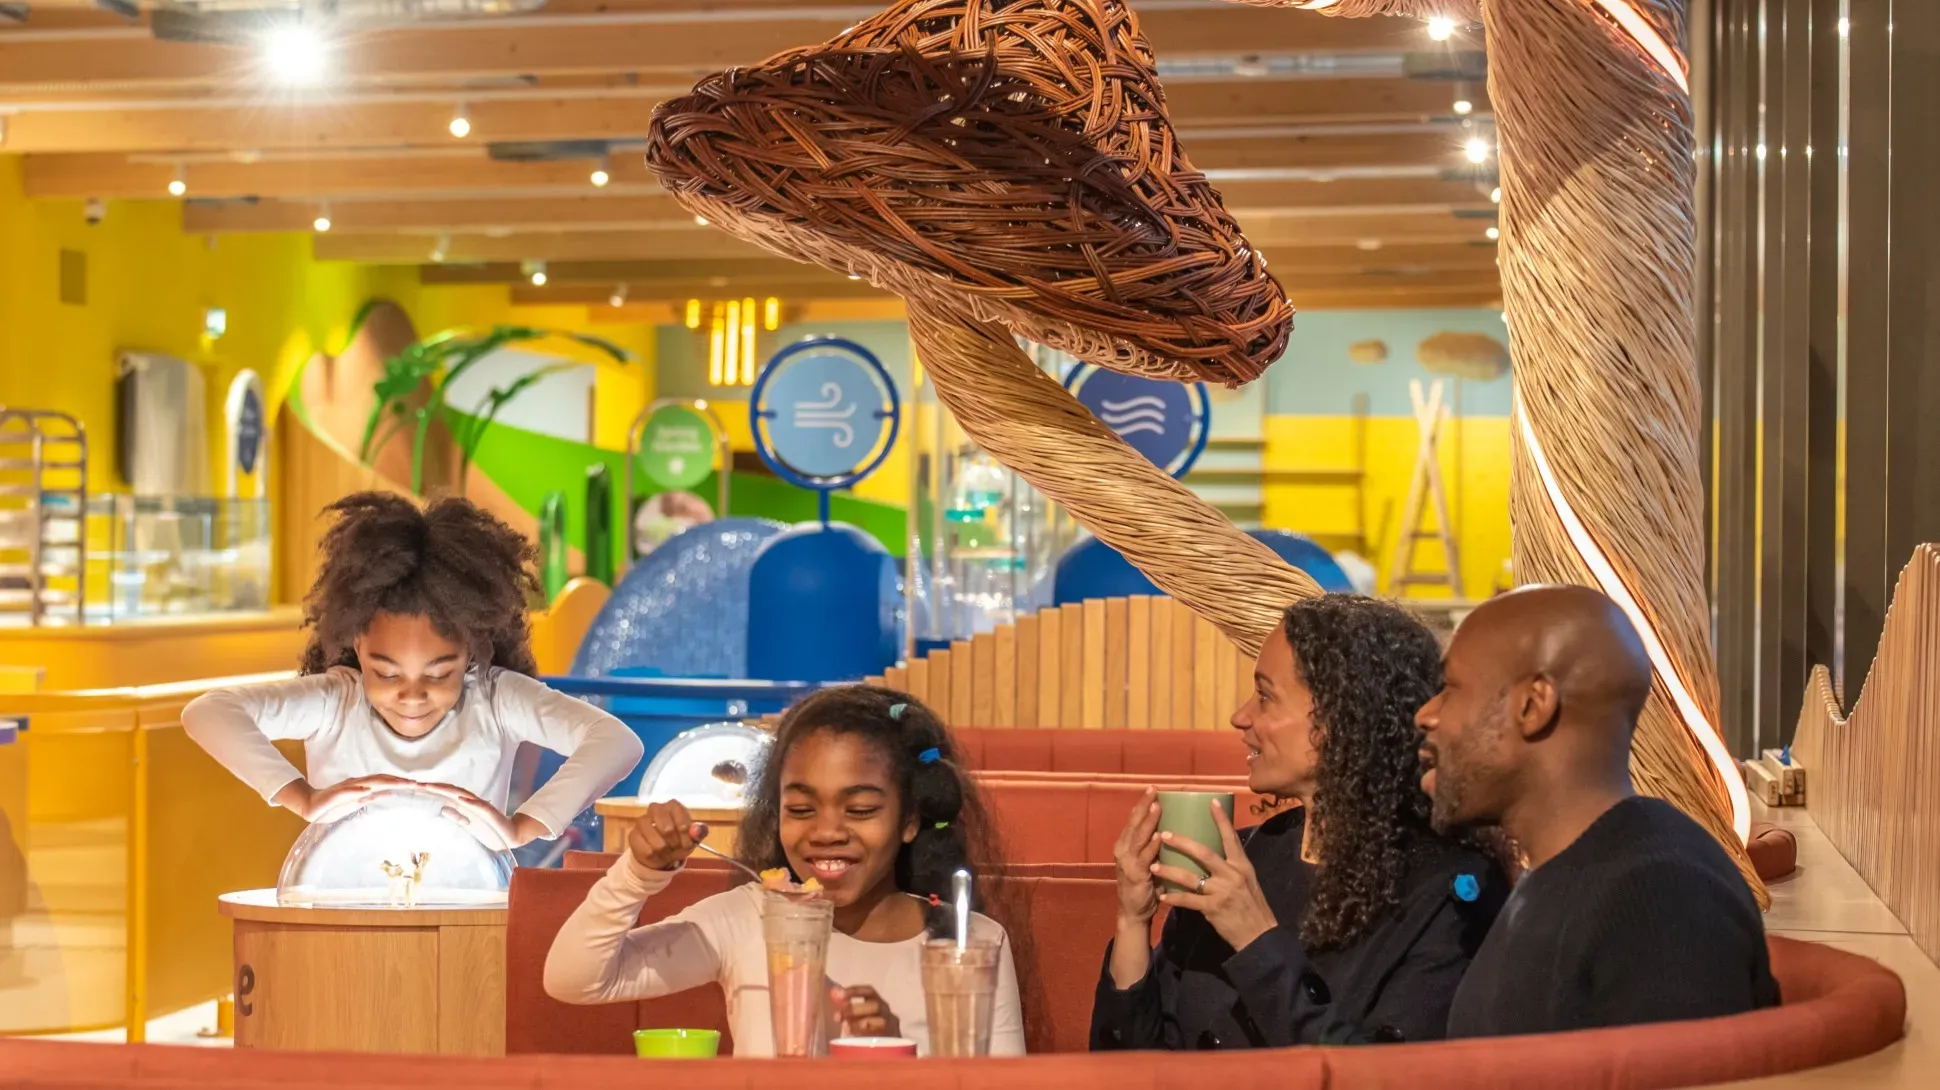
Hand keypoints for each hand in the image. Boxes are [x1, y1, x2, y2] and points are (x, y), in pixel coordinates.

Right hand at [281, 774, 418, 822]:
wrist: (311, 806)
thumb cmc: (335, 805)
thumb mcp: (357, 802)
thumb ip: (371, 797)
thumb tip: (388, 793)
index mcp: (363, 787)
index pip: (385, 783)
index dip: (401, 783)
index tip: (418, 785)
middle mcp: (357, 784)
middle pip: (380, 780)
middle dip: (398, 781)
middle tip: (415, 783)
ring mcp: (346, 788)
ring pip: (366, 783)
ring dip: (383, 782)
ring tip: (398, 783)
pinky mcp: (334, 795)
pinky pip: (346, 792)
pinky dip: (356, 790)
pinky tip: (366, 790)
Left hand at [418, 782, 530, 850]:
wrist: (509, 836)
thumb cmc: (488, 831)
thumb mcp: (468, 825)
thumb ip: (456, 817)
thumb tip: (443, 809)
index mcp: (464, 806)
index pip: (444, 795)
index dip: (430, 791)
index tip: (414, 789)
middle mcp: (471, 802)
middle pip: (450, 792)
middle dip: (433, 787)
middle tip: (416, 784)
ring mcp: (480, 806)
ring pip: (461, 794)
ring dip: (446, 790)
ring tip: (431, 786)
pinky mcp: (490, 813)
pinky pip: (479, 806)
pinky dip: (469, 801)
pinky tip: (459, 798)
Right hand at [627, 800, 699, 870]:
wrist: (662, 853)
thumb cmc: (679, 841)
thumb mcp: (693, 838)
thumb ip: (699, 832)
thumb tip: (697, 831)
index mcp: (673, 806)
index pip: (680, 815)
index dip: (685, 831)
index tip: (687, 842)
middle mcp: (655, 808)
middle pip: (667, 829)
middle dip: (675, 843)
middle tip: (676, 847)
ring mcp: (642, 821)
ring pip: (657, 843)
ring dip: (665, 852)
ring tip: (667, 851)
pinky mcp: (633, 835)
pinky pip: (647, 851)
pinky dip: (656, 857)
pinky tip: (657, 855)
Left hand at [831, 984, 900, 1039]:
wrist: (882, 1050)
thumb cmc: (863, 1030)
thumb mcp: (853, 1017)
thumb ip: (845, 1005)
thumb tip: (833, 992)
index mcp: (877, 1002)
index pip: (869, 991)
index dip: (854, 991)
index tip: (839, 994)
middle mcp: (886, 1012)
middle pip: (874, 1006)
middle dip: (854, 1009)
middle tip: (837, 1017)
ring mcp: (892, 1026)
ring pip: (880, 1021)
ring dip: (861, 1024)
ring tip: (846, 1028)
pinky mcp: (894, 1040)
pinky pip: (883, 1036)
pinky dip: (869, 1036)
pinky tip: (857, 1038)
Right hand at [1112, 788, 1162, 924]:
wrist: (1134, 912)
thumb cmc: (1146, 884)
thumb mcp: (1149, 861)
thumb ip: (1157, 847)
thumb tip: (1180, 830)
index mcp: (1126, 844)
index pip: (1134, 819)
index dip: (1142, 803)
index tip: (1152, 788)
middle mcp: (1123, 850)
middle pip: (1134, 823)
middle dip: (1144, 805)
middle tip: (1153, 790)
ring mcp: (1127, 862)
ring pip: (1138, 837)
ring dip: (1148, 822)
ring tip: (1157, 807)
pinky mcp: (1135, 875)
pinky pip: (1144, 857)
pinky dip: (1151, 846)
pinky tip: (1159, 836)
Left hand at [1153, 798, 1278, 951]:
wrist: (1259, 936)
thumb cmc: (1252, 905)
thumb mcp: (1247, 880)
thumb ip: (1232, 866)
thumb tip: (1216, 848)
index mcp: (1241, 865)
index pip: (1230, 837)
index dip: (1220, 819)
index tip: (1210, 801)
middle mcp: (1232, 875)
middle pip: (1203, 853)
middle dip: (1181, 843)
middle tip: (1163, 834)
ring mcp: (1222, 892)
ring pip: (1190, 877)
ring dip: (1169, 871)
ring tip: (1153, 866)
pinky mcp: (1213, 909)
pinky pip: (1188, 901)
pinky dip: (1174, 898)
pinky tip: (1162, 896)